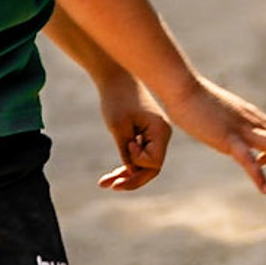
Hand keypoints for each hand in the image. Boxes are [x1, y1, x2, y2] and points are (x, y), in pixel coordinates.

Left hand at [92, 76, 173, 191]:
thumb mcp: (119, 127)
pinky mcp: (144, 134)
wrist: (116, 78)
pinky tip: (107, 176)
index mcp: (161, 131)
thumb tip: (131, 172)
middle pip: (151, 167)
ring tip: (103, 184)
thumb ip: (126, 151)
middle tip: (112, 187)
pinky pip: (138, 156)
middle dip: (132, 179)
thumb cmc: (118, 99)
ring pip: (143, 164)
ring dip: (125, 175)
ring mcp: (154, 135)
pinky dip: (124, 165)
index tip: (126, 144)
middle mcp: (162, 135)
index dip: (138, 163)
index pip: (154, 162)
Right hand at [164, 76, 265, 193]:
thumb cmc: (194, 98)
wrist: (184, 87)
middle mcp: (251, 120)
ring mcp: (241, 129)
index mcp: (248, 114)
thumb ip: (226, 118)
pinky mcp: (228, 138)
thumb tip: (223, 125)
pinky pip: (248, 160)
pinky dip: (259, 175)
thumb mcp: (216, 109)